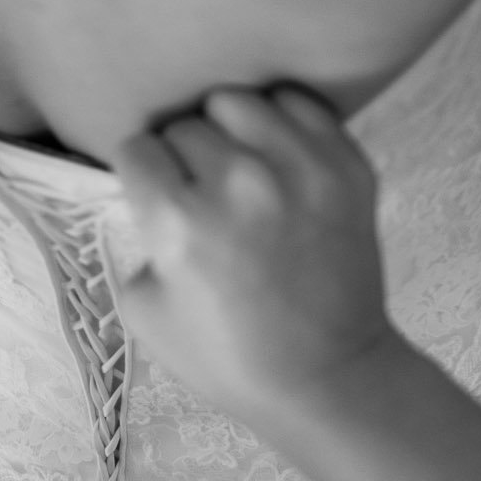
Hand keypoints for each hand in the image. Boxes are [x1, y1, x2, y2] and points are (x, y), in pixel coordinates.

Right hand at [112, 86, 400, 424]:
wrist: (324, 378)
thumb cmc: (227, 357)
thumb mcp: (143, 313)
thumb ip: (136, 242)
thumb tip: (150, 195)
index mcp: (179, 221)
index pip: (136, 148)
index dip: (139, 173)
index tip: (154, 194)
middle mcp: (237, 183)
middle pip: (184, 125)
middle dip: (182, 157)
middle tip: (199, 193)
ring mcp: (298, 168)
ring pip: (236, 101)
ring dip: (228, 129)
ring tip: (237, 164)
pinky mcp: (344, 166)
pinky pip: (298, 105)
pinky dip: (280, 122)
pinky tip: (277, 155)